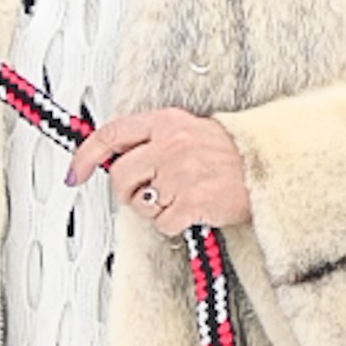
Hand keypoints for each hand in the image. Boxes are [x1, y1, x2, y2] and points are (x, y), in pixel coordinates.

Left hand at [66, 106, 252, 236]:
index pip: (111, 134)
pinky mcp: (191, 202)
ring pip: (139, 203)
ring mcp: (180, 173)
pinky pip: (162, 224)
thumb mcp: (190, 129)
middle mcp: (169, 144)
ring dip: (154, 208)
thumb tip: (117, 158)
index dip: (86, 156)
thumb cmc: (232, 153)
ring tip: (180, 197)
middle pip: (120, 176)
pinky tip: (192, 210)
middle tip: (150, 192)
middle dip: (128, 191)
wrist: (269, 169)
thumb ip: (153, 139)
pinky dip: (174, 224)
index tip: (76, 172)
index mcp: (166, 122)